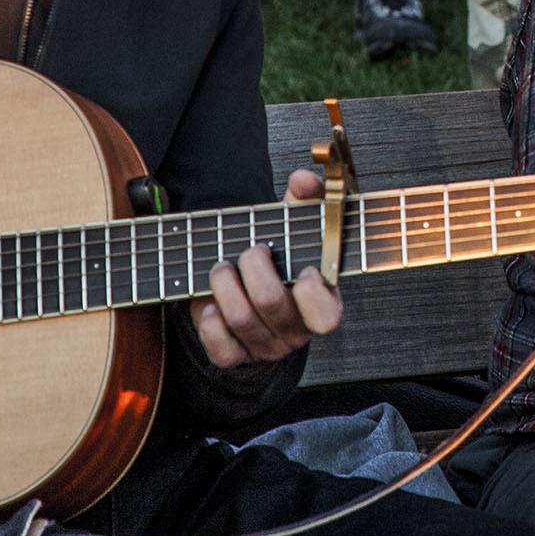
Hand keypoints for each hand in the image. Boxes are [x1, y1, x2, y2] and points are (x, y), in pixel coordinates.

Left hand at [190, 168, 343, 367]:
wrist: (255, 289)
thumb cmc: (283, 257)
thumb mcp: (298, 225)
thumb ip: (307, 198)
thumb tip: (303, 179)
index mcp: (322, 302)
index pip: (326, 316)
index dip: (311, 293)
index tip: (302, 268)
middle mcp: (296, 329)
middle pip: (270, 303)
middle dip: (252, 267)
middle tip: (250, 250)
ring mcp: (265, 345)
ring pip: (240, 319)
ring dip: (224, 283)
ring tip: (222, 266)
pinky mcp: (236, 356)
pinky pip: (220, 347)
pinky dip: (209, 320)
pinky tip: (210, 301)